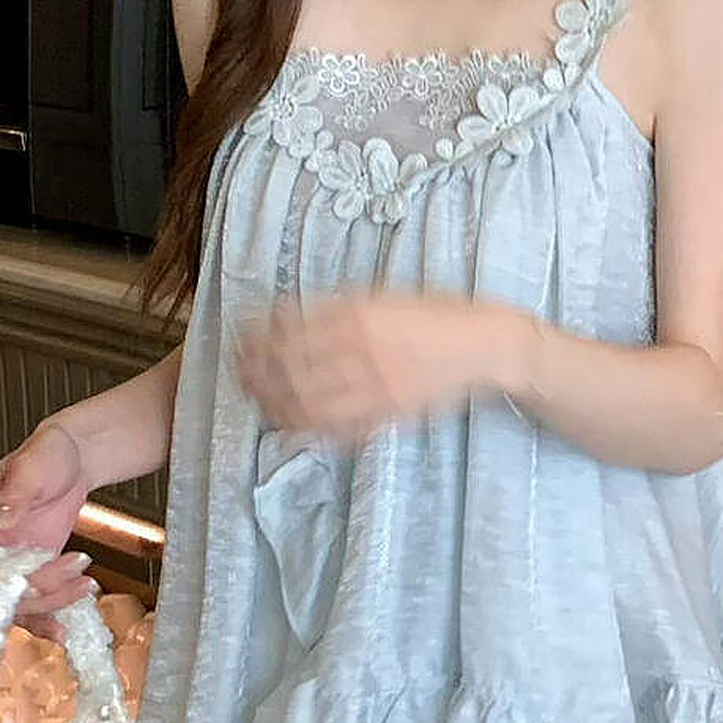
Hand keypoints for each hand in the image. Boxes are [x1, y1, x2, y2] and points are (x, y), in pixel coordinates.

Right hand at [0, 422, 95, 636]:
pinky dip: (51, 614)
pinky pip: (36, 601)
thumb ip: (14, 497)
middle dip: (33, 594)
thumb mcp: (31, 468)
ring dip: (49, 606)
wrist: (75, 457)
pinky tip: (68, 625)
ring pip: (17, 604)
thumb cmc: (47, 453)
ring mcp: (10, 561)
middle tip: (70, 576)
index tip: (22, 585)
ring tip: (84, 586)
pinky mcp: (34, 569)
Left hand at [238, 294, 493, 438]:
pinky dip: (310, 427)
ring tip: (257, 401)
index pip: (291, 332)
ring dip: (277, 404)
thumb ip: (341, 307)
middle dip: (258, 375)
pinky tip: (291, 423)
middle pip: (292, 371)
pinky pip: (340, 427)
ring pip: (311, 404)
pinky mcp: (390, 413)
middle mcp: (363, 352)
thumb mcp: (386, 295)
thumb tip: (289, 316)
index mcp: (360, 316)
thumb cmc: (436, 313)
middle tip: (238, 375)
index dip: (258, 341)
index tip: (239, 340)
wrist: (484, 345)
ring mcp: (377, 388)